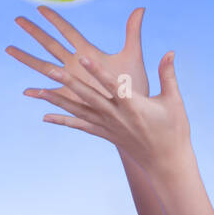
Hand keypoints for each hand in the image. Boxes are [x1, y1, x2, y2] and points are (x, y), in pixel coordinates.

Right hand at [6, 5, 149, 104]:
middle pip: (50, 44)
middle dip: (34, 32)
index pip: (68, 31)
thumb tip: (141, 8)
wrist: (134, 110)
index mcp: (88, 52)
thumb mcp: (132, 55)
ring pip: (43, 67)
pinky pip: (52, 94)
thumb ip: (132, 31)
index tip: (40, 7)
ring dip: (26, 58)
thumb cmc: (134, 82)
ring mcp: (71, 81)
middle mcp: (75, 64)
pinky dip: (40, 94)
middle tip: (18, 19)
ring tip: (9, 48)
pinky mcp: (71, 98)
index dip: (55, 19)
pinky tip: (27, 92)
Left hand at [28, 49, 194, 183]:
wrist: (167, 163)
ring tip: (39, 90)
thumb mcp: (174, 101)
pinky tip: (45, 116)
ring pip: (79, 111)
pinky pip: (80, 126)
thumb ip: (168, 74)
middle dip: (69, 82)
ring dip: (59, 100)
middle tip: (51, 69)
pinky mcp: (105, 135)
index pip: (113, 85)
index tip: (83, 57)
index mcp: (134, 106)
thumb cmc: (174, 130)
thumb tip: (170, 51)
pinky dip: (63, 121)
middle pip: (89, 97)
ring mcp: (109, 127)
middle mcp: (117, 117)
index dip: (98, 71)